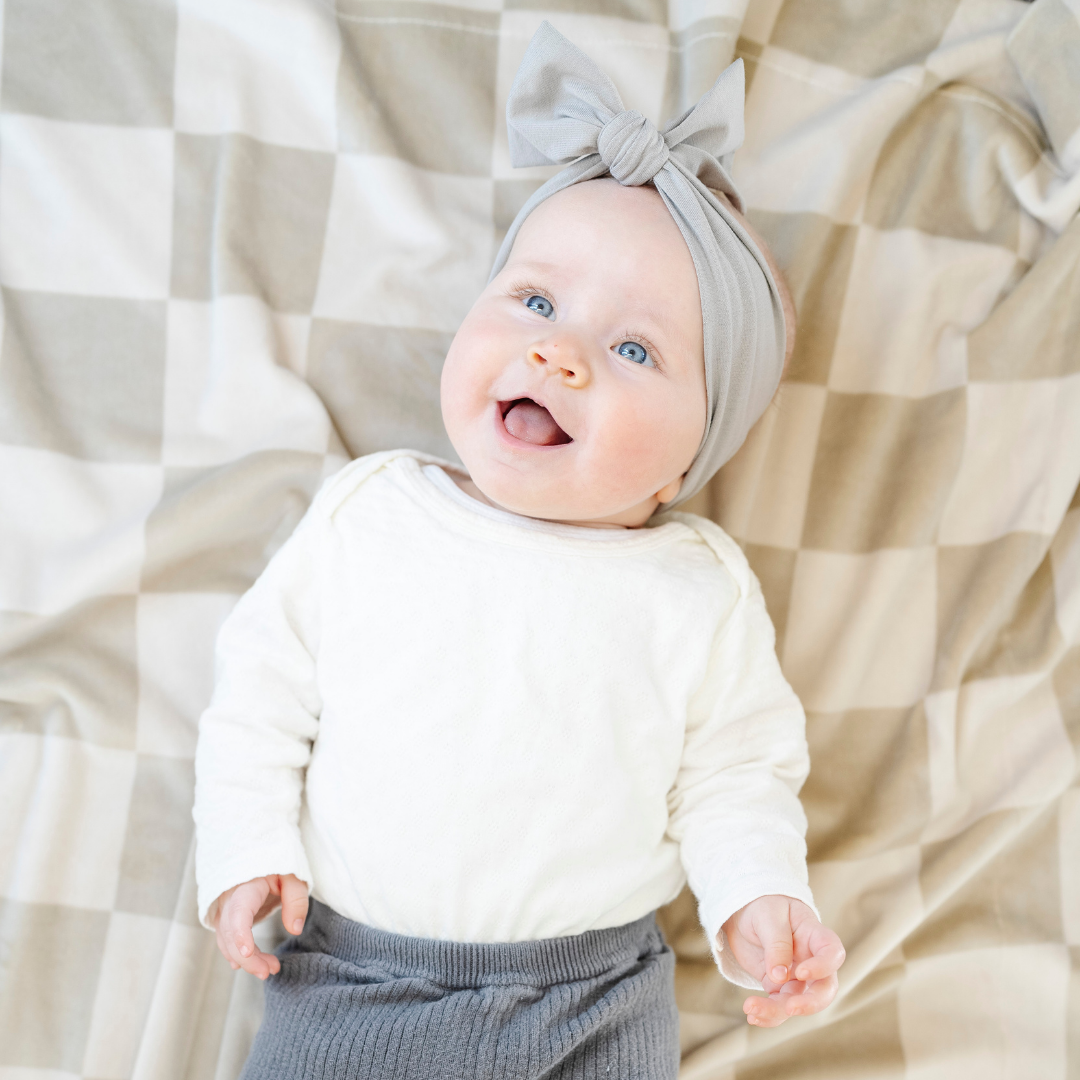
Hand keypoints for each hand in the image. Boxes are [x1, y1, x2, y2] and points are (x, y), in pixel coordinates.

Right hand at [212, 873, 308, 979]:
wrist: (260, 855)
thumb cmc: (279, 864)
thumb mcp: (294, 876)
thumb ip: (296, 900)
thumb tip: (295, 930)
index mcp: (245, 885)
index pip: (238, 912)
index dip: (240, 934)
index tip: (248, 953)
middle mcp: (228, 898)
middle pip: (230, 933)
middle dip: (248, 957)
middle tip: (270, 971)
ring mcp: (224, 908)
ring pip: (226, 939)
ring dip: (245, 959)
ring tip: (269, 969)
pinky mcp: (226, 916)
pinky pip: (226, 938)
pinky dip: (237, 953)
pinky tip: (246, 964)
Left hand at [722, 895, 844, 1026]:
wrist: (744, 911)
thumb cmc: (763, 906)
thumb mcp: (768, 915)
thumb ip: (776, 944)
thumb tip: (780, 977)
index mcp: (814, 935)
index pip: (832, 953)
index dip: (823, 967)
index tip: (801, 971)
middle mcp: (810, 959)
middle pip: (825, 988)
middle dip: (811, 1003)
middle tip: (790, 1007)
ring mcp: (796, 976)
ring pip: (797, 1001)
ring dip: (778, 1011)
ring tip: (751, 1009)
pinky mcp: (778, 986)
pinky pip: (779, 1006)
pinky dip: (767, 1014)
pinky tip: (752, 1016)